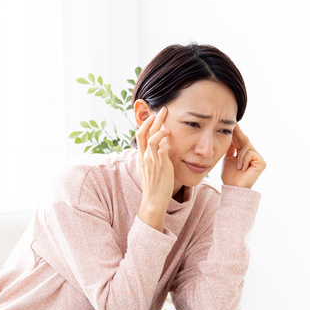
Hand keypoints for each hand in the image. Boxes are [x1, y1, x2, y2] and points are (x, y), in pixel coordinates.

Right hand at [135, 107, 173, 230]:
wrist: (154, 200)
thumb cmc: (154, 186)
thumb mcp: (150, 170)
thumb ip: (154, 158)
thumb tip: (163, 147)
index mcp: (141, 157)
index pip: (140, 135)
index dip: (146, 124)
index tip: (153, 117)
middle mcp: (144, 156)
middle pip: (144, 132)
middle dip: (153, 119)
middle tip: (163, 110)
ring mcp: (151, 160)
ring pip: (152, 138)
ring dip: (160, 127)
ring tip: (167, 122)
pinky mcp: (160, 165)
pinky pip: (162, 148)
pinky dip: (165, 141)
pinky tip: (170, 139)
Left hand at [221, 124, 265, 188]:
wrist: (233, 188)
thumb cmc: (229, 176)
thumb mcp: (228, 158)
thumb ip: (230, 147)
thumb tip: (229, 134)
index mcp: (246, 154)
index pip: (241, 141)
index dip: (237, 132)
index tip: (232, 123)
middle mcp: (254, 155)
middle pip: (246, 140)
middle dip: (238, 134)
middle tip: (233, 124)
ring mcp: (259, 159)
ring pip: (247, 146)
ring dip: (240, 155)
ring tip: (238, 166)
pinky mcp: (261, 162)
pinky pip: (250, 153)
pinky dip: (244, 159)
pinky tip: (242, 168)